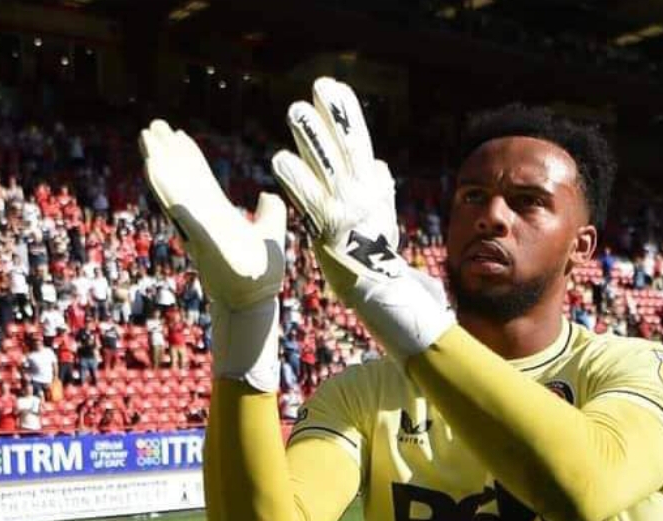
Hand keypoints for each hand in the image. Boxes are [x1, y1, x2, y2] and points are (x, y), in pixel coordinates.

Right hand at [139, 121, 284, 390]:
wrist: (256, 299)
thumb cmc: (263, 273)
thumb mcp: (271, 232)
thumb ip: (270, 211)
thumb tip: (267, 193)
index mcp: (219, 214)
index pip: (201, 179)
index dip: (189, 157)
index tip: (179, 134)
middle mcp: (203, 217)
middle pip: (182, 177)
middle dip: (169, 152)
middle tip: (154, 125)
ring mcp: (197, 224)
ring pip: (173, 186)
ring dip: (159, 160)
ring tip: (146, 134)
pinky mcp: (197, 234)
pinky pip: (176, 206)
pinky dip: (163, 185)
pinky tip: (151, 163)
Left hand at [271, 78, 453, 359]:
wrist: (379, 292)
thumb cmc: (376, 256)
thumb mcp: (383, 217)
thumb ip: (379, 189)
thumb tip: (379, 165)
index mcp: (373, 188)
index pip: (360, 143)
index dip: (348, 114)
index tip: (335, 87)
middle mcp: (363, 194)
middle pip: (346, 147)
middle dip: (333, 115)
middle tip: (318, 86)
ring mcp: (347, 210)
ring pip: (327, 166)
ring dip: (311, 137)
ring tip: (294, 110)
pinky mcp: (330, 229)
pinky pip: (309, 199)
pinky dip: (294, 178)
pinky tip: (279, 158)